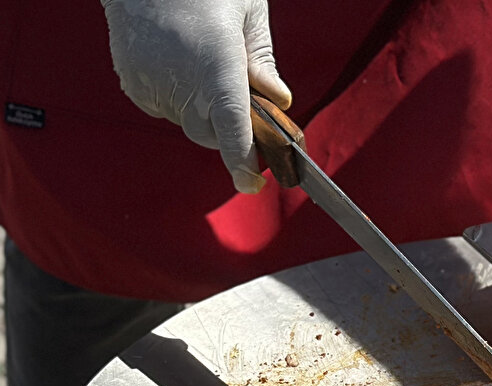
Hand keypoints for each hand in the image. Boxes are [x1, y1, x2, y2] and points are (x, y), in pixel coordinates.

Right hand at [102, 0, 290, 192]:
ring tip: (201, 64)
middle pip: (210, 134)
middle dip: (226, 128)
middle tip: (238, 100)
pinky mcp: (132, 82)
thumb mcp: (247, 12)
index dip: (242, 163)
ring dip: (200, 109)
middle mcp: (183, 84)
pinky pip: (162, 107)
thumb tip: (279, 100)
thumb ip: (262, 61)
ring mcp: (152, 84)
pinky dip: (176, 98)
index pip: (233, 132)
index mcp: (218, 69)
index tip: (250, 183)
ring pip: (186, 121)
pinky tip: (177, 63)